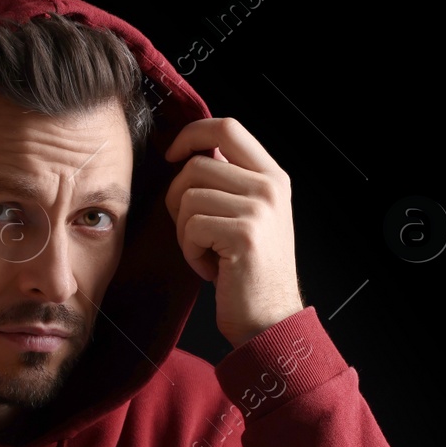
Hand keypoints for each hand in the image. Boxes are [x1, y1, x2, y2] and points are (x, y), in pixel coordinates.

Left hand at [164, 117, 303, 347]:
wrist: (270, 320)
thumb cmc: (250, 273)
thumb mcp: (250, 216)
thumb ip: (230, 182)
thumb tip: (192, 153)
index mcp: (272, 176)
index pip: (227, 127)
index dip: (191, 134)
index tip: (173, 155)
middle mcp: (270, 187)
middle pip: (197, 165)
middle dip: (178, 199)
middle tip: (193, 233)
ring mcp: (259, 209)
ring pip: (189, 196)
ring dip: (184, 231)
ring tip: (206, 254)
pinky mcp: (244, 233)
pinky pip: (191, 226)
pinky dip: (191, 252)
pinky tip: (211, 269)